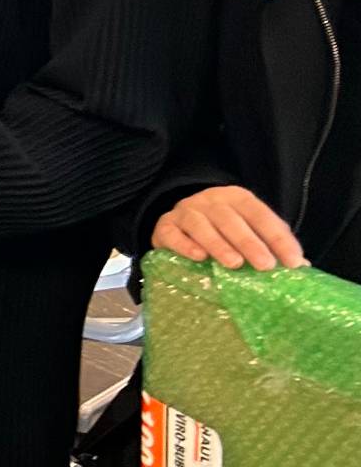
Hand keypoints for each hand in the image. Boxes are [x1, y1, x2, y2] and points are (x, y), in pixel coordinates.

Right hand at [150, 185, 306, 270]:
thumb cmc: (223, 230)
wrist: (181, 220)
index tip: (292, 261)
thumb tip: (301, 267)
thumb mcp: (249, 229)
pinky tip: (198, 257)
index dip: (277, 237)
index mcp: (237, 198)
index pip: (260, 214)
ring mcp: (185, 211)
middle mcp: (210, 201)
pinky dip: (184, 245)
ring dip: (219, 244)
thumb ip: (271, 244)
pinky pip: (172, 234)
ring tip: (234, 264)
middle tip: (265, 265)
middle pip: (230, 219)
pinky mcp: (164, 226)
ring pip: (201, 224)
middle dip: (250, 242)